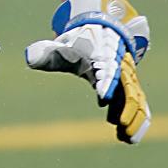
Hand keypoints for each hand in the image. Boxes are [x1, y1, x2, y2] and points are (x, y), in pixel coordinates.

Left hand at [25, 0, 150, 143]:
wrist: (102, 29)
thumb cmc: (81, 40)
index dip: (107, 82)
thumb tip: (28, 56)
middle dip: (126, 106)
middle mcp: (119, 67)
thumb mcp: (64, 44)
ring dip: (135, 117)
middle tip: (120, 124)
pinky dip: (139, 119)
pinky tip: (130, 138)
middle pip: (128, 87)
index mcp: (103, 55)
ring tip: (126, 138)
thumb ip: (48, 52)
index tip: (103, 97)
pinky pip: (138, 103)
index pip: (108, 68)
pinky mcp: (129, 87)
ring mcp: (126, 77)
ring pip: (136, 98)